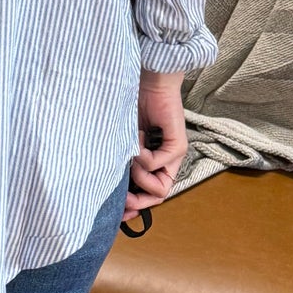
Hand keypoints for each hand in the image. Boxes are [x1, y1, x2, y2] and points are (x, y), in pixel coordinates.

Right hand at [126, 70, 187, 218]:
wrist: (147, 81)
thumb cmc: (133, 107)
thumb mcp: (125, 143)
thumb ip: (124, 163)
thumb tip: (114, 190)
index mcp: (157, 162)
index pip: (153, 194)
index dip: (137, 207)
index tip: (120, 212)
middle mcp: (169, 161)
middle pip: (159, 197)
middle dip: (138, 201)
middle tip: (123, 197)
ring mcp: (175, 154)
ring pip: (159, 186)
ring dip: (138, 174)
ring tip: (131, 151)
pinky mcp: (178, 145)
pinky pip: (157, 164)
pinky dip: (142, 155)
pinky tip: (138, 135)